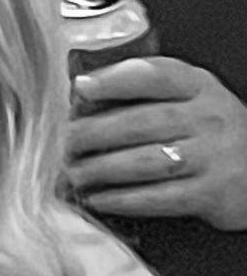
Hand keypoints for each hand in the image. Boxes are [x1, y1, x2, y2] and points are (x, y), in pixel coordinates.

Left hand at [66, 56, 246, 229]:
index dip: (116, 80)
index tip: (80, 87)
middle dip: (93, 134)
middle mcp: (208, 118)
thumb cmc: (208, 132)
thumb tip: (83, 90)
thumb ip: (146, 88)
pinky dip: (123, 200)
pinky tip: (97, 199)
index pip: (156, 75)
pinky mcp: (212, 193)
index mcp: (199, 87)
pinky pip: (159, 197)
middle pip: (141, 123)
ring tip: (73, 174)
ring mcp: (213, 156)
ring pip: (146, 162)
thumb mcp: (190, 97)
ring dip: (101, 169)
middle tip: (61, 145)